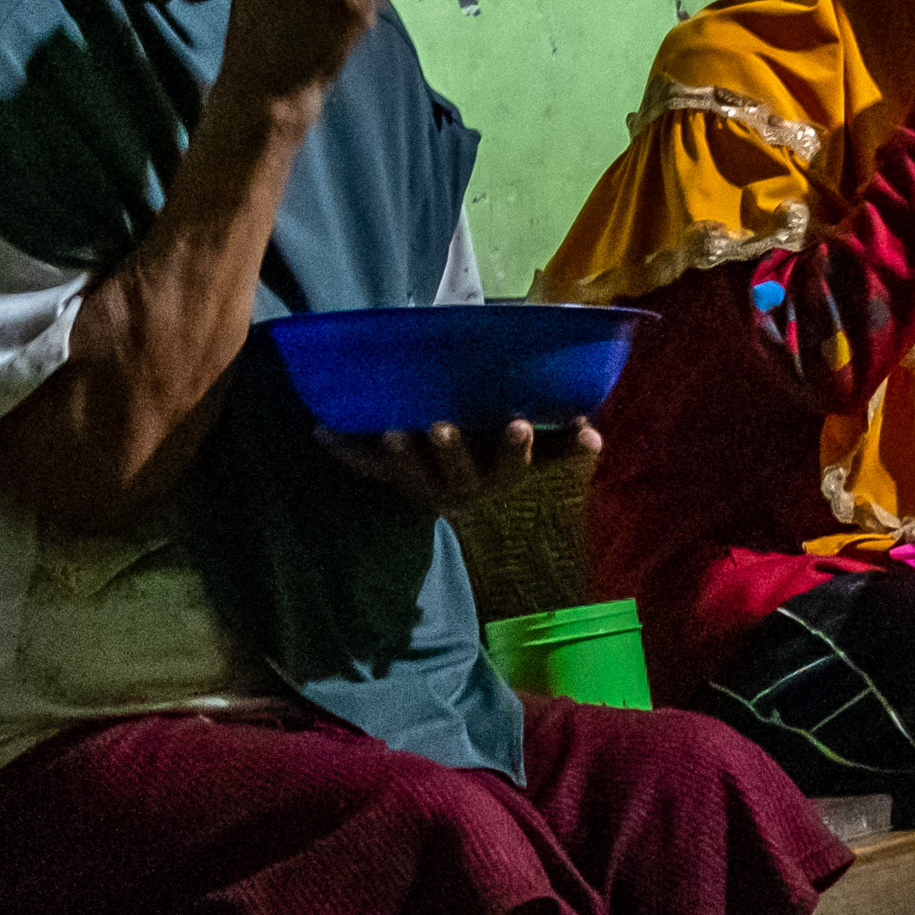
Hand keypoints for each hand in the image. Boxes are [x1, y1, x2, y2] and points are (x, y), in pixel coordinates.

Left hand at [321, 415, 602, 514]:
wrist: (457, 491)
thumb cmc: (500, 453)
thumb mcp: (536, 452)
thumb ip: (562, 444)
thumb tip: (592, 434)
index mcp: (498, 476)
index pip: (513, 465)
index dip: (517, 447)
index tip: (519, 423)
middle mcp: (460, 488)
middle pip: (456, 473)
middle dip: (449, 451)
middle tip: (440, 426)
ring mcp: (421, 485)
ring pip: (409, 475)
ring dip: (397, 455)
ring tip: (389, 432)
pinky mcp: (390, 480)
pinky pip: (365, 468)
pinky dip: (344, 451)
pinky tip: (322, 431)